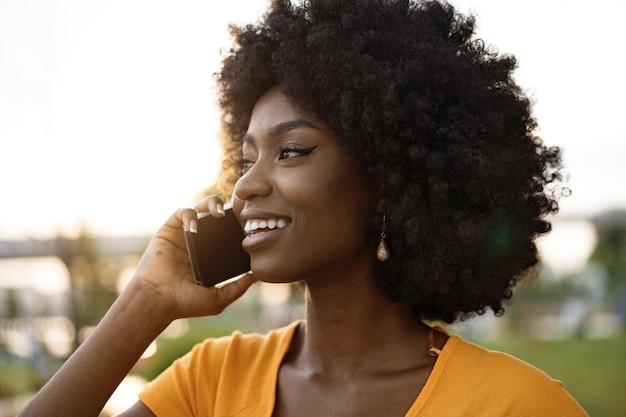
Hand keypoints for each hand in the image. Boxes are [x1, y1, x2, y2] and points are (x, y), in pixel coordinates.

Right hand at [129, 195, 255, 322]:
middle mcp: (196, 243)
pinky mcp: (168, 231)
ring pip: (199, 209)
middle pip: (213, 216)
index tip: (247, 226)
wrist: (158, 301)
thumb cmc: (185, 303)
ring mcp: (182, 236)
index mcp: (208, 255)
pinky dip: (190, 214)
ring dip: (210, 204)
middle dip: (225, 209)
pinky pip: (181, 213)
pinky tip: (195, 227)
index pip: (225, 232)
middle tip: (234, 215)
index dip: (236, 225)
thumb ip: (239, 287)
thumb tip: (258, 275)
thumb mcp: (219, 298)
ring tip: (218, 213)